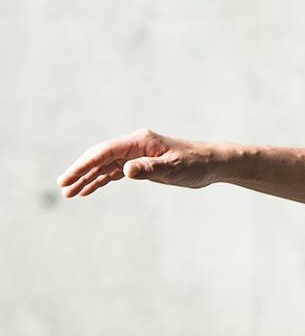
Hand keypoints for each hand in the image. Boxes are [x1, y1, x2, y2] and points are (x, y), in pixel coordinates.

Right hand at [56, 127, 218, 197]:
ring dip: (88, 179)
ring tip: (71, 193)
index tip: (70, 178)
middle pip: (100, 158)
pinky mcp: (140, 164)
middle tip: (63, 187)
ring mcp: (135, 154)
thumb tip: (125, 171)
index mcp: (138, 142)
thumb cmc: (195, 164)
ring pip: (105, 166)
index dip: (85, 165)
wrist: (210, 163)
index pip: (105, 153)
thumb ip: (149, 169)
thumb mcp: (174, 169)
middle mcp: (133, 145)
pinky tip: (89, 189)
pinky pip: (114, 172)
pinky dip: (101, 180)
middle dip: (80, 172)